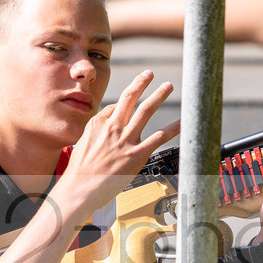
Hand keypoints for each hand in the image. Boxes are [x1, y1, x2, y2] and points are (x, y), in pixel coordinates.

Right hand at [57, 71, 179, 214]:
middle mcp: (113, 127)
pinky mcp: (137, 155)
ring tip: (168, 86)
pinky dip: (173, 128)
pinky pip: (159, 137)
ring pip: (145, 111)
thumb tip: (107, 126)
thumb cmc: (80, 171)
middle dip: (141, 83)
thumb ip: (97, 133)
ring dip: (159, 96)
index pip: (116, 107)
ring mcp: (126, 140)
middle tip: (150, 73)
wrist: (79, 189)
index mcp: (98, 123)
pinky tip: (183, 122)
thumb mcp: (82, 144)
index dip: (125, 105)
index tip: (132, 103)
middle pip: (130, 97)